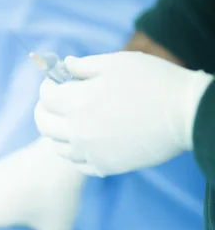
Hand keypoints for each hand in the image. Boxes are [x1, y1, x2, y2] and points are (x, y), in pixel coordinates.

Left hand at [34, 51, 212, 176]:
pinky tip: (86, 141)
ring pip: (57, 147)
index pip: (45, 96)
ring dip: (59, 132)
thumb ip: (85, 65)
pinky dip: (76, 153)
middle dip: (45, 109)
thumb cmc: (154, 82)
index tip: (57, 81)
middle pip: (44, 124)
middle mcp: (79, 130)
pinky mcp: (105, 167)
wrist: (184, 115)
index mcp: (78, 101)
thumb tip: (64, 66)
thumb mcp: (117, 62)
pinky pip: (78, 164)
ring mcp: (91, 152)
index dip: (48, 85)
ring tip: (72, 122)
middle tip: (55, 103)